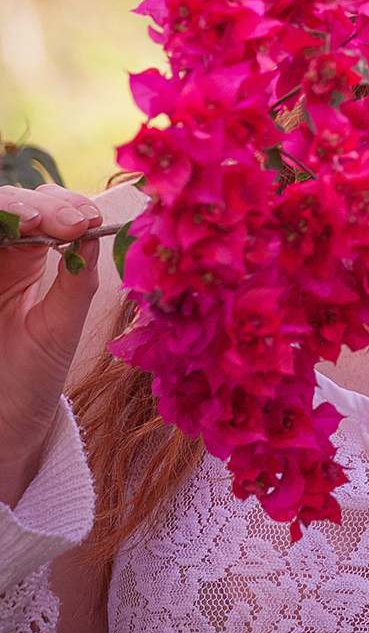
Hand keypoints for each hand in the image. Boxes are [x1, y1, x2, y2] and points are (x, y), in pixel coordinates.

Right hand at [0, 184, 102, 507]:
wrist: (2, 428)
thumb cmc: (30, 380)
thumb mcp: (60, 327)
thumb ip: (76, 279)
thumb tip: (96, 229)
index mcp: (27, 259)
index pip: (45, 210)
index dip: (64, 206)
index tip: (85, 220)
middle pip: (8, 205)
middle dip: (34, 204)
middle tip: (61, 221)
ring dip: (7, 208)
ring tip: (32, 221)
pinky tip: (4, 233)